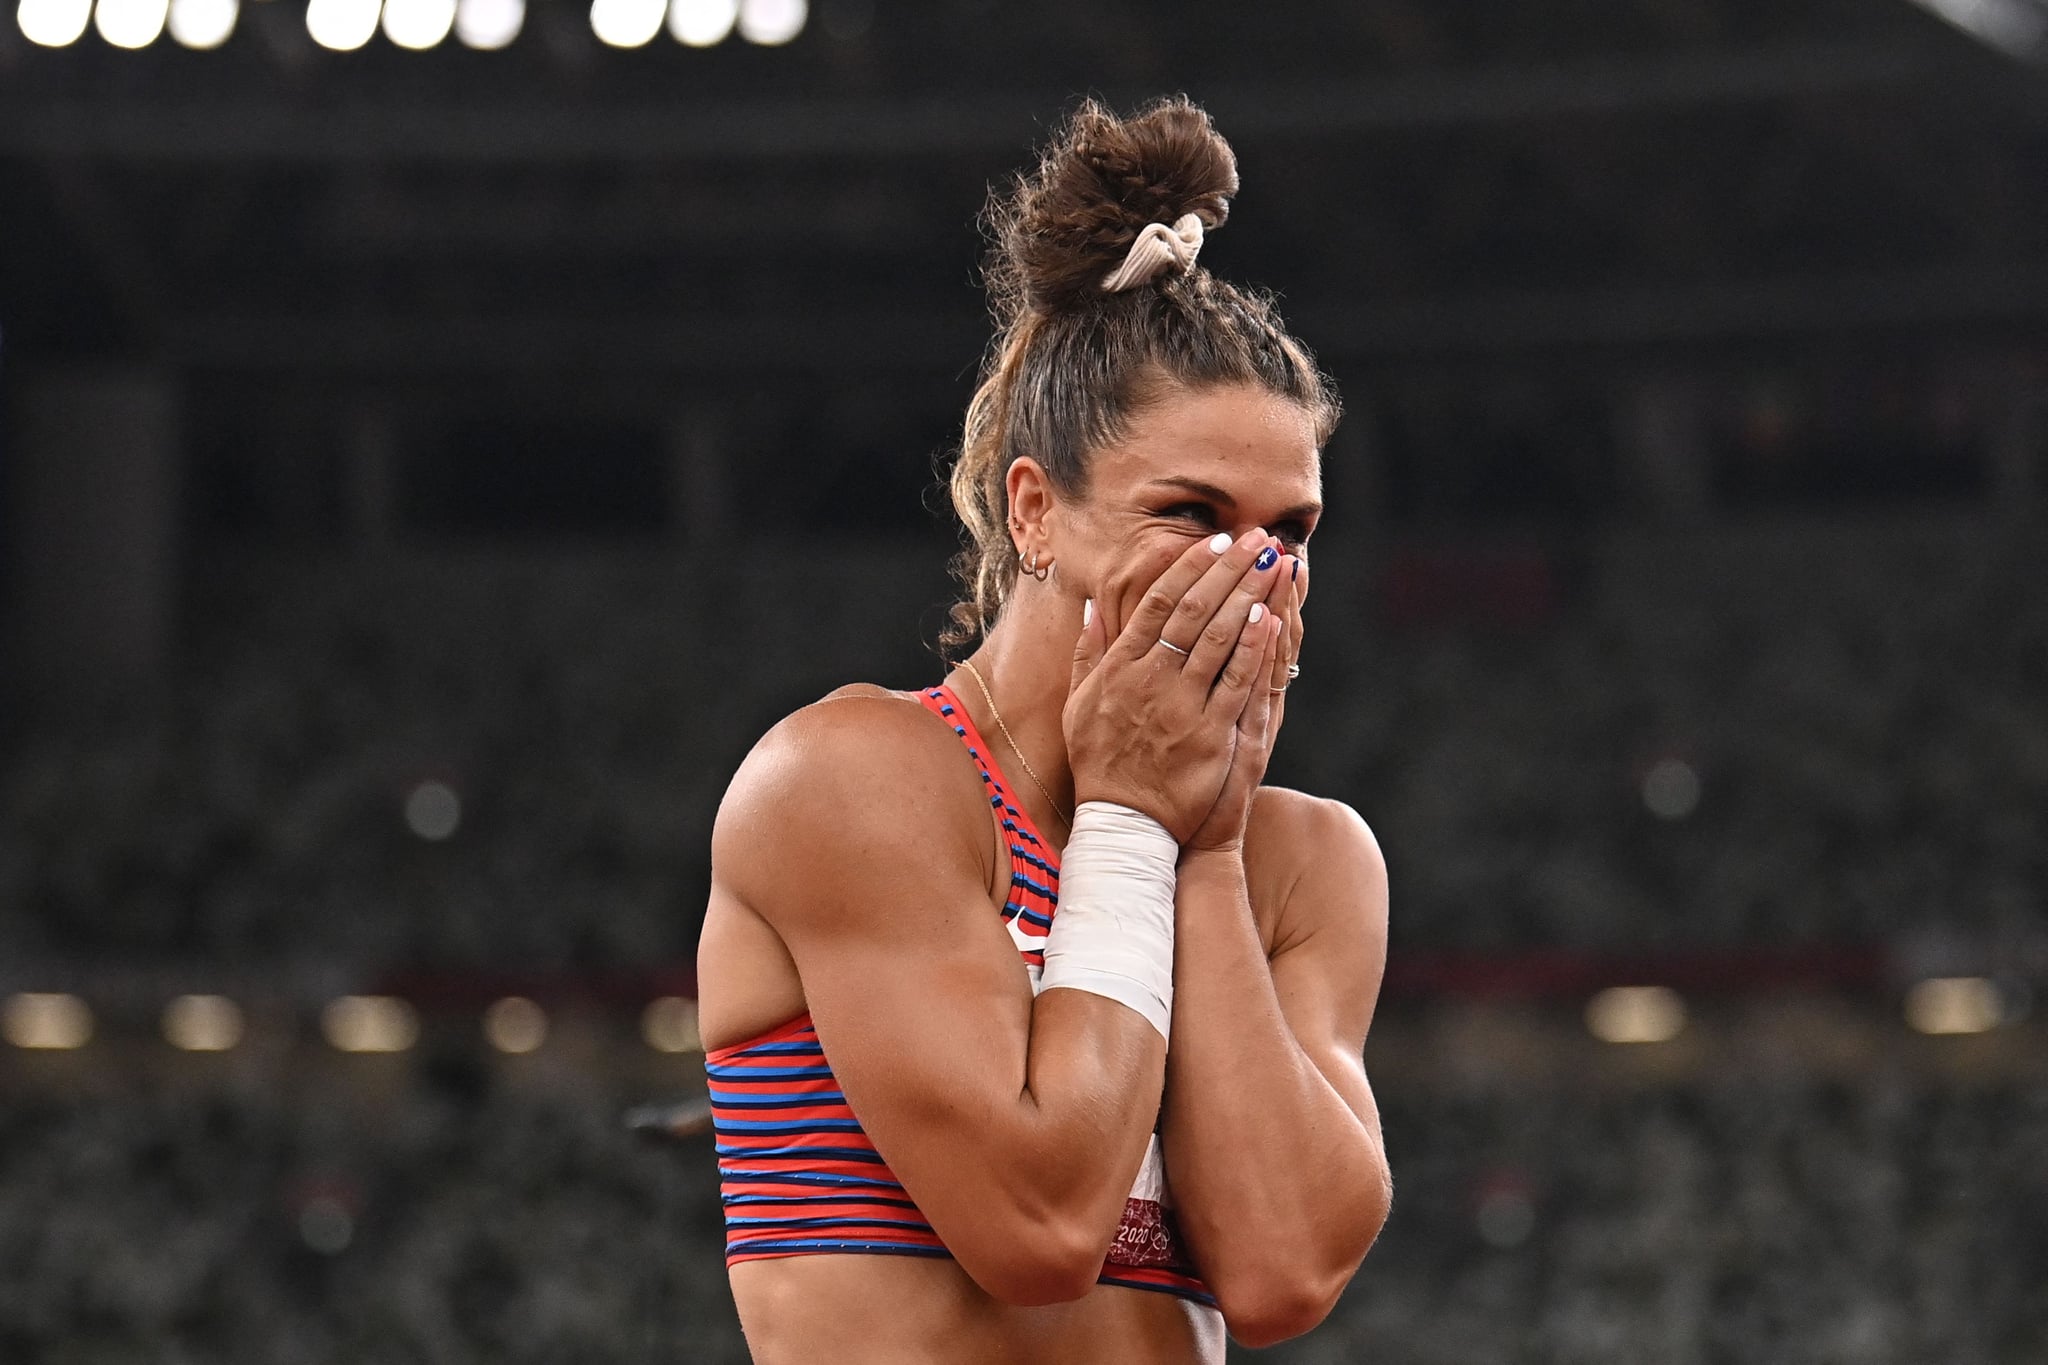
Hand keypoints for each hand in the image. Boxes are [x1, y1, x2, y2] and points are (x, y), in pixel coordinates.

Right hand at [1063, 530, 1289, 843]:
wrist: (1125, 824)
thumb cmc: (1101, 763)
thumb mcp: (1079, 705)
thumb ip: (1088, 654)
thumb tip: (1091, 606)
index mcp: (1120, 668)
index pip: (1159, 603)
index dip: (1191, 567)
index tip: (1217, 540)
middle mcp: (1150, 680)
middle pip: (1196, 610)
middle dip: (1230, 568)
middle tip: (1258, 537)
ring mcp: (1182, 706)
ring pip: (1220, 637)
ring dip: (1249, 594)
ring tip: (1274, 563)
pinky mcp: (1210, 735)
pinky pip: (1236, 681)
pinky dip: (1254, 647)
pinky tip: (1272, 616)